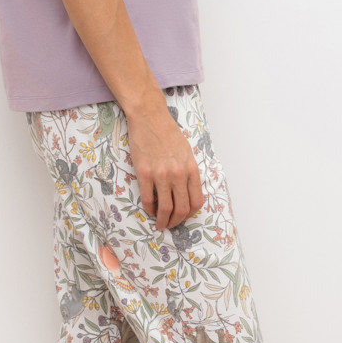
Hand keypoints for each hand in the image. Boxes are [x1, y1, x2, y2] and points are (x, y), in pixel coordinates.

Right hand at [125, 99, 203, 231]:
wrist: (149, 117)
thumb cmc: (168, 133)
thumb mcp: (187, 152)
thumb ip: (188, 172)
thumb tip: (187, 192)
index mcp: (191, 169)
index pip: (197, 201)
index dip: (190, 214)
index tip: (183, 216)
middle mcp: (179, 174)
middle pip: (182, 208)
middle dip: (176, 221)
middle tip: (171, 225)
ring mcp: (161, 174)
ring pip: (165, 208)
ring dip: (163, 220)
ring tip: (160, 223)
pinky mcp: (144, 173)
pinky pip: (148, 198)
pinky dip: (149, 208)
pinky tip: (149, 209)